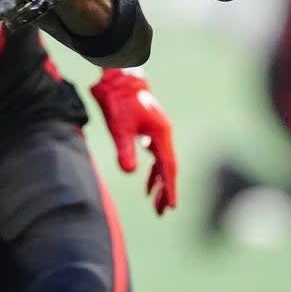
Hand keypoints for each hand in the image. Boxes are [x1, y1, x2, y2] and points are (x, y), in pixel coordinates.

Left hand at [90, 68, 177, 215]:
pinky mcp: (150, 130)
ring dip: (160, 182)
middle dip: (166, 190)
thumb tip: (130, 173)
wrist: (118, 80)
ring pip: (163, 162)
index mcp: (161, 134)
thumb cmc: (119, 102)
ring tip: (156, 203)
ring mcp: (158, 131)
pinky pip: (156, 155)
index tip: (172, 206)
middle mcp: (163, 134)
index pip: (168, 167)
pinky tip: (149, 183)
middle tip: (163, 211)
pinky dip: (154, 170)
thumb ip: (125, 149)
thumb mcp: (119, 128)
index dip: (170, 188)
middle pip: (169, 167)